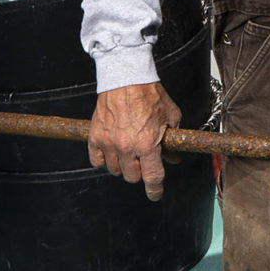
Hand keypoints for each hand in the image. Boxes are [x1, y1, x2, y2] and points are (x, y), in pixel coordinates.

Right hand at [88, 81, 182, 202]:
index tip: (155, 194)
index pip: (152, 178)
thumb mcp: (171, 116)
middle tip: (144, 160)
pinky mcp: (96, 136)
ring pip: (115, 170)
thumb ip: (172, 140)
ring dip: (123, 166)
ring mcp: (109, 143)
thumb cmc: (150, 94)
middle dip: (140, 172)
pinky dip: (103, 160)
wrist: (127, 77)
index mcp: (148, 144)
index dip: (155, 190)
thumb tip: (173, 156)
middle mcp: (128, 147)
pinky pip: (96, 160)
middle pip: (132, 177)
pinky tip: (111, 152)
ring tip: (128, 152)